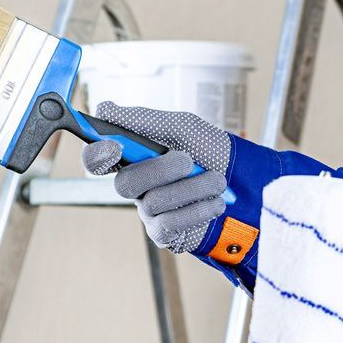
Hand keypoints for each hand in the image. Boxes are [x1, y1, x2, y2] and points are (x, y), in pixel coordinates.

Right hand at [82, 102, 230, 253]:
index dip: (97, 155)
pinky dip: (197, 209)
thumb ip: (144, 121)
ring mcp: (149, 211)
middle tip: (188, 161)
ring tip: (217, 180)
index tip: (113, 147)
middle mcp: (136, 185)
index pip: (97, 160)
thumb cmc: (211, 151)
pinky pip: (170, 224)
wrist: (245, 182)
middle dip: (160, 170)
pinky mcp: (165, 233)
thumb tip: (105, 109)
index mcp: (133, 157)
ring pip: (154, 202)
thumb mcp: (183, 127)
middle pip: (124, 184)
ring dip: (192, 188)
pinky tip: (215, 202)